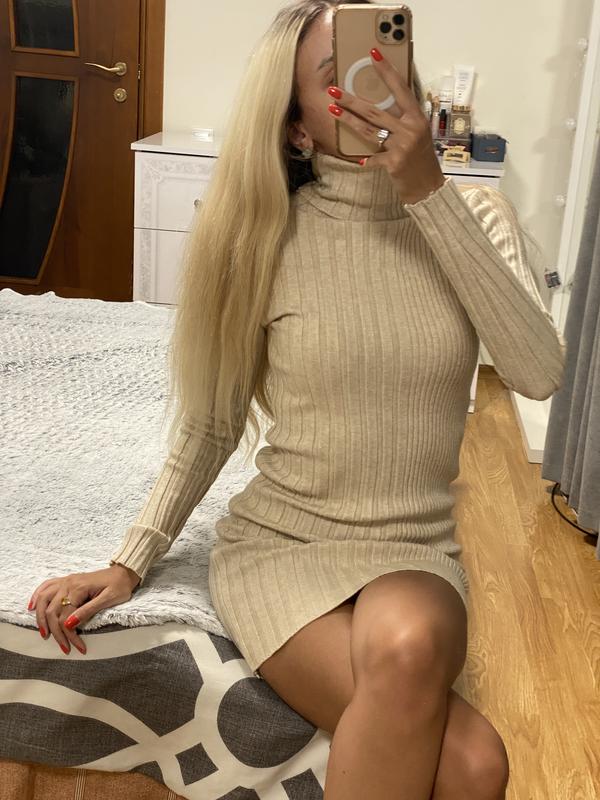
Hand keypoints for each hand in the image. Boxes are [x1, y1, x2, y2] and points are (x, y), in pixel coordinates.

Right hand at [27, 564, 139, 655]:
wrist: (124, 572)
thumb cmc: (120, 586)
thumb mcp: (109, 599)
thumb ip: (88, 611)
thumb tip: (69, 624)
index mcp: (79, 589)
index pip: (66, 617)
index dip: (70, 635)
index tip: (79, 648)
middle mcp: (68, 583)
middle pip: (52, 611)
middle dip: (56, 632)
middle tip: (64, 648)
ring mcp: (66, 581)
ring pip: (44, 599)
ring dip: (40, 617)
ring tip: (45, 634)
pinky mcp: (67, 580)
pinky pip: (46, 586)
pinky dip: (36, 596)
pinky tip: (32, 606)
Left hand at [326, 47, 444, 204]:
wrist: (428, 186)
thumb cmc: (420, 157)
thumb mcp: (417, 133)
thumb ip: (403, 119)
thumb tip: (380, 105)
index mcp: (417, 117)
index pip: (400, 88)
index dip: (386, 71)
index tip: (373, 54)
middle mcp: (410, 129)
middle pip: (375, 111)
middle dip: (352, 100)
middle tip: (333, 89)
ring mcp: (402, 146)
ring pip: (368, 131)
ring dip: (348, 120)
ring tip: (332, 109)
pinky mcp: (394, 163)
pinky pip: (373, 159)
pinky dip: (365, 160)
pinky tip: (356, 159)